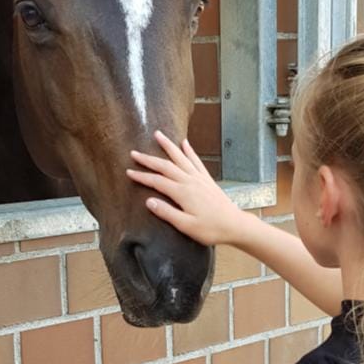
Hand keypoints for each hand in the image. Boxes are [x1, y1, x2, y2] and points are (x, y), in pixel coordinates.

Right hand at [127, 131, 244, 247]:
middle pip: (166, 166)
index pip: (157, 181)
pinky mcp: (207, 180)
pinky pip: (196, 161)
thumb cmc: (211, 229)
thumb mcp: (186, 226)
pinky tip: (185, 143)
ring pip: (180, 158)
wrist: (234, 225)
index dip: (142, 176)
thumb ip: (167, 213)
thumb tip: (149, 201)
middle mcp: (190, 181)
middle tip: (134, 152)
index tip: (128, 171)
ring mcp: (199, 178)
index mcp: (183, 193)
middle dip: (149, 159)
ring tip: (158, 134)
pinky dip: (189, 151)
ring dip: (168, 146)